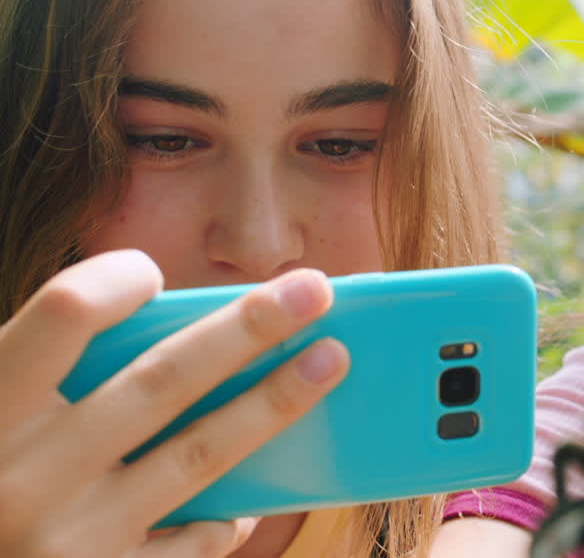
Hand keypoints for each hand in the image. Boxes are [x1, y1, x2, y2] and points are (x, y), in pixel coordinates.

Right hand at [0, 249, 349, 557]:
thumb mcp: (1, 426)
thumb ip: (59, 386)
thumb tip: (186, 328)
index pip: (65, 314)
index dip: (117, 280)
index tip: (157, 273)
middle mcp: (22, 477)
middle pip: (162, 380)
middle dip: (249, 329)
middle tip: (316, 291)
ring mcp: (68, 541)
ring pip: (199, 454)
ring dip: (274, 402)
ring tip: (330, 360)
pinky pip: (195, 539)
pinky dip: (231, 510)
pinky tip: (258, 490)